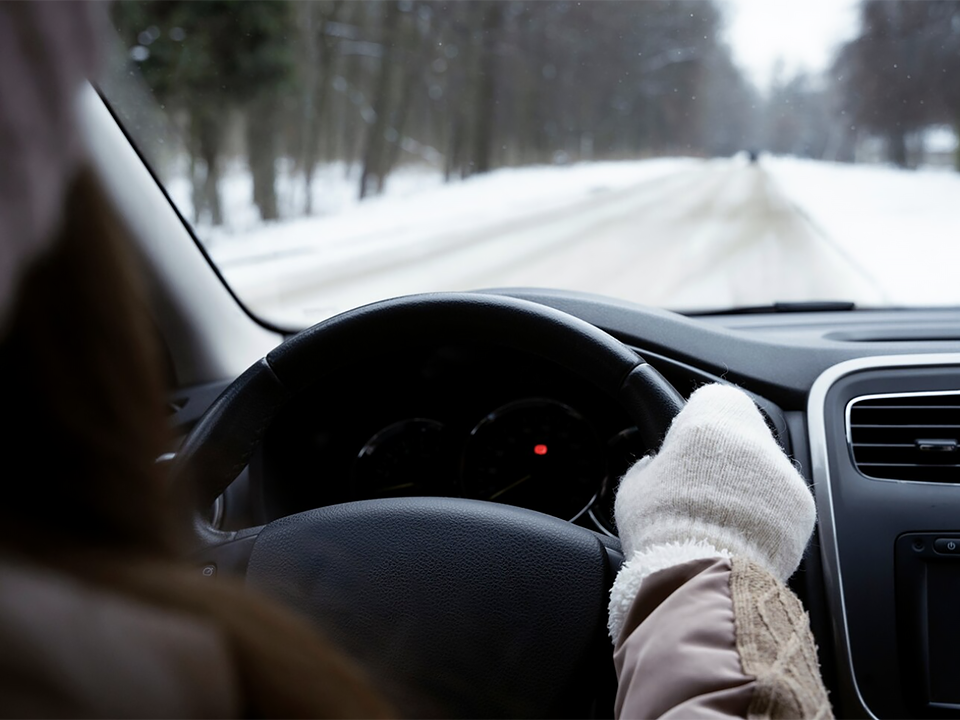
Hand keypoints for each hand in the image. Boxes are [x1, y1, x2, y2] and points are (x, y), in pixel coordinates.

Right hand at [608, 383, 815, 637]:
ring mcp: (784, 472)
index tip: (683, 448)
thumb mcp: (636, 486)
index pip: (710, 400)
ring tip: (720, 517)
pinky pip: (784, 502)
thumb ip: (650, 465)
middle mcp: (754, 436)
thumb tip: (655, 466)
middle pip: (743, 432)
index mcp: (710, 418)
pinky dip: (768, 514)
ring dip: (749, 485)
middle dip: (726, 456)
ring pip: (766, 468)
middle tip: (700, 487)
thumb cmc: (660, 526)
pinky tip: (740, 535)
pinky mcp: (803, 508)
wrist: (701, 575)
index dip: (694, 424)